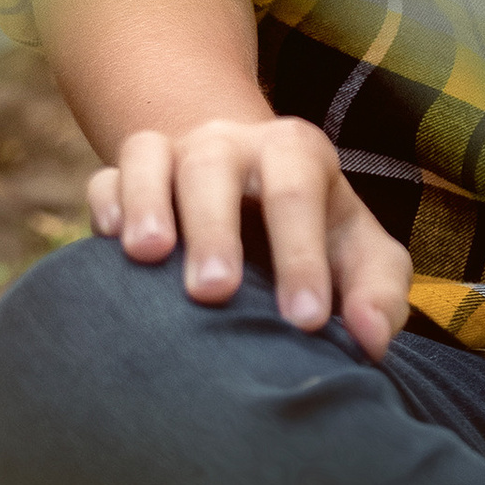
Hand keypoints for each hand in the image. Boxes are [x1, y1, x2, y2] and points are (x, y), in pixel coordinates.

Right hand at [89, 113, 410, 357]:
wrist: (251, 191)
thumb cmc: (315, 236)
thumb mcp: (361, 256)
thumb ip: (379, 293)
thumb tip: (371, 341)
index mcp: (297, 154)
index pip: (299, 192)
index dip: (303, 256)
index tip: (304, 323)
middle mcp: (232, 143)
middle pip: (216, 166)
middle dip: (215, 228)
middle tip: (215, 293)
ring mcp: (174, 154)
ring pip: (150, 156)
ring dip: (147, 202)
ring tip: (149, 256)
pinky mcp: (127, 176)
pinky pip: (106, 178)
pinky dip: (106, 204)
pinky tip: (108, 246)